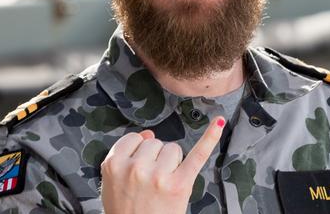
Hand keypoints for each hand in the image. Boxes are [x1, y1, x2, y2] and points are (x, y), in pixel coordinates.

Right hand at [100, 116, 225, 213]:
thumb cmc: (126, 211)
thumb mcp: (111, 183)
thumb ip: (124, 155)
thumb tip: (147, 134)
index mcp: (114, 165)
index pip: (133, 139)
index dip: (138, 151)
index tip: (140, 163)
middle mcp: (136, 167)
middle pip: (155, 143)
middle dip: (155, 158)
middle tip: (151, 182)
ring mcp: (159, 175)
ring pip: (172, 148)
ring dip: (171, 163)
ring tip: (163, 184)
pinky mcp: (181, 183)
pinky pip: (198, 155)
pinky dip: (210, 138)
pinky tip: (218, 124)